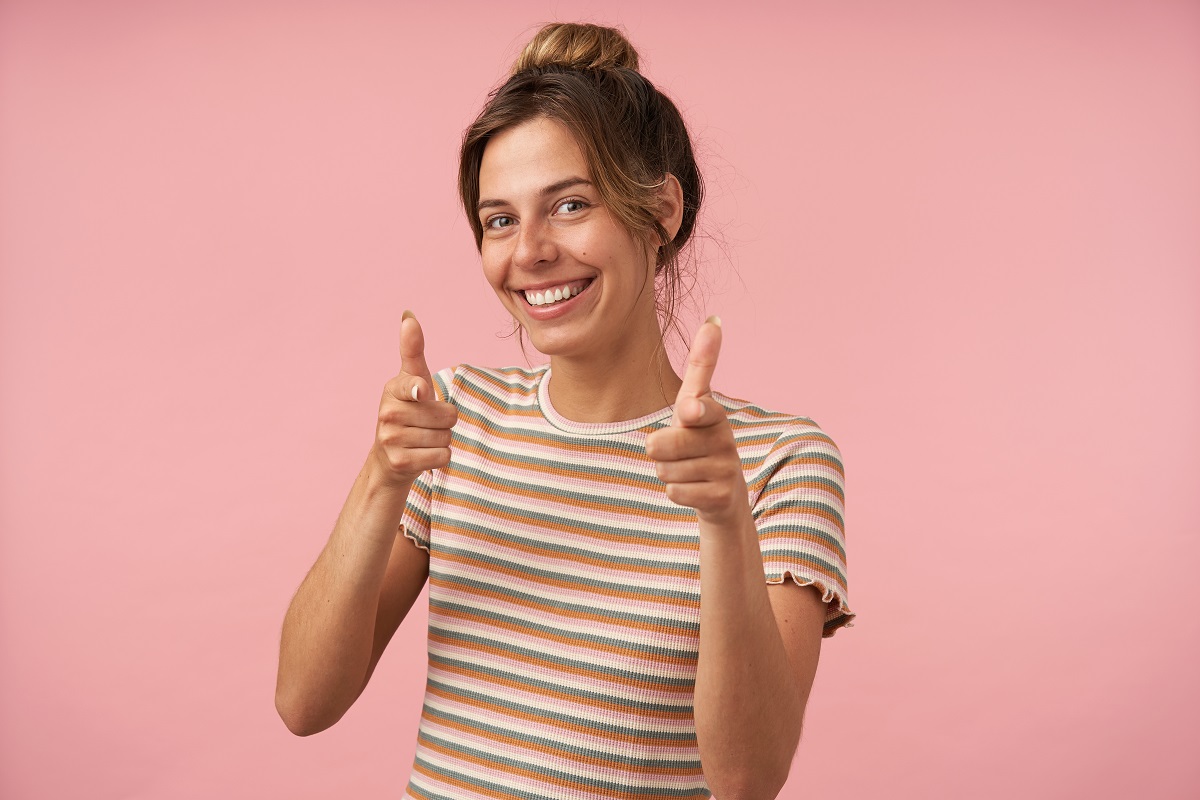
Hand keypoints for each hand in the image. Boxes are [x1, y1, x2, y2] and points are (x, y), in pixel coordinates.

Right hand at [370, 311, 457, 488]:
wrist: (389, 460)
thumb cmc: (409, 413)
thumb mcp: (411, 380)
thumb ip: (412, 351)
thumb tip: (408, 314)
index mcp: (393, 389)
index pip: (414, 385)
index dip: (420, 390)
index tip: (422, 391)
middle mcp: (387, 412)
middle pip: (448, 415)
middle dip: (445, 421)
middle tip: (425, 424)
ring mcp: (391, 438)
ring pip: (446, 436)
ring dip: (442, 439)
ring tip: (423, 439)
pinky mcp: (400, 462)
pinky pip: (443, 456)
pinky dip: (440, 457)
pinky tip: (422, 455)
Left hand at [645, 317, 747, 525]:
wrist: (723, 494)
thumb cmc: (700, 441)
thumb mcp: (695, 404)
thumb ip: (701, 367)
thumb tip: (714, 320)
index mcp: (714, 414)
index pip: (700, 408)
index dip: (692, 411)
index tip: (689, 411)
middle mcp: (724, 439)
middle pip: (662, 444)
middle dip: (658, 451)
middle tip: (675, 452)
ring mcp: (726, 469)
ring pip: (665, 470)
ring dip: (667, 472)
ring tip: (687, 470)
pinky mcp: (721, 497)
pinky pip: (674, 492)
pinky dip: (676, 492)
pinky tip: (693, 488)